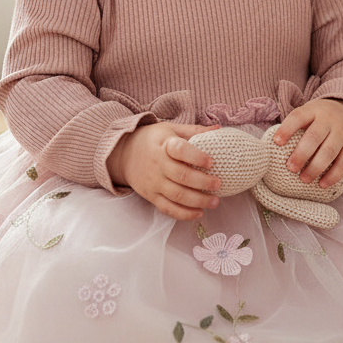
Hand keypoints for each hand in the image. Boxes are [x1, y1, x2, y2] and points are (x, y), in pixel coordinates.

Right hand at [107, 122, 221, 220]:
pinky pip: (168, 208)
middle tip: (218, 184)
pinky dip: (184, 214)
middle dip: (203, 182)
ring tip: (215, 201)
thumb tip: (219, 129)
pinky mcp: (151, 196)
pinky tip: (199, 213)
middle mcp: (158, 164)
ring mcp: (154, 182)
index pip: (180, 150)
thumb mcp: (170, 129)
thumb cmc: (152, 140)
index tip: (211, 162)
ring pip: (177, 195)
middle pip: (182, 176)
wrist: (123, 154)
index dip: (197, 156)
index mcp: (164, 145)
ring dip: (198, 201)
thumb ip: (194, 130)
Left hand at [273, 99, 342, 188]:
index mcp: (313, 110)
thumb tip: (272, 149)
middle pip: (314, 136)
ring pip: (329, 151)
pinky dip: (333, 175)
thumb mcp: (309, 114)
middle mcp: (329, 119)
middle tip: (290, 168)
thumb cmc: (320, 119)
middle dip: (301, 154)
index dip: (286, 129)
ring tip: (303, 179)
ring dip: (315, 167)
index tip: (276, 142)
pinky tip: (322, 184)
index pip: (298, 117)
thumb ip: (295, 127)